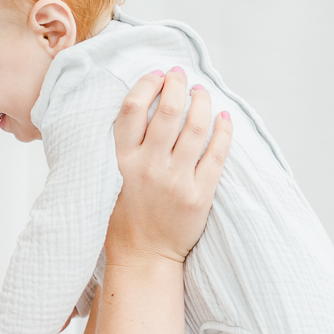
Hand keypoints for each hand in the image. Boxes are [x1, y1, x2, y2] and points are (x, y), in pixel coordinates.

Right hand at [106, 69, 231, 265]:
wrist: (142, 257)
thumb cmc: (123, 219)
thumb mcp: (109, 180)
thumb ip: (122, 148)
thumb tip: (140, 109)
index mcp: (121, 161)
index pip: (132, 108)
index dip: (147, 84)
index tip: (157, 76)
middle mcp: (148, 167)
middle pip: (167, 110)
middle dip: (177, 85)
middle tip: (181, 76)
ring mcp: (175, 181)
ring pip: (196, 127)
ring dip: (202, 101)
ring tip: (202, 93)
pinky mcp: (199, 195)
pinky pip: (217, 154)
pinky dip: (223, 130)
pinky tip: (224, 118)